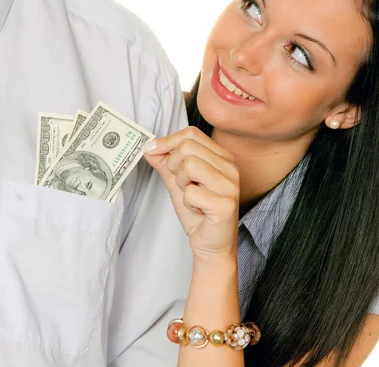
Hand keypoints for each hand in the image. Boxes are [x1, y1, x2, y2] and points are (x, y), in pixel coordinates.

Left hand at [143, 127, 239, 263]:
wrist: (211, 244)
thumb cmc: (198, 212)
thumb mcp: (178, 181)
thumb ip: (164, 162)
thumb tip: (148, 146)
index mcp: (222, 157)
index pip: (191, 133)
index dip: (168, 141)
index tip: (153, 151)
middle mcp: (230, 167)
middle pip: (188, 147)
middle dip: (173, 166)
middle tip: (181, 184)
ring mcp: (230, 185)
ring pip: (190, 165)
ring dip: (181, 183)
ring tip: (190, 195)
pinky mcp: (226, 205)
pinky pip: (192, 192)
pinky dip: (187, 202)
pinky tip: (198, 210)